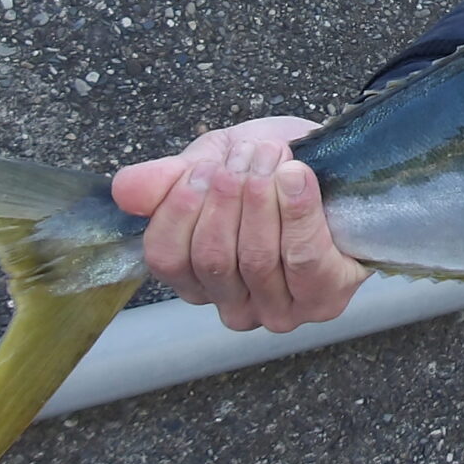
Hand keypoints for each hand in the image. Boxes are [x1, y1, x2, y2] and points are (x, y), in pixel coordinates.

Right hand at [111, 115, 370, 331]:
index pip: (166, 259)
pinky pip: (302, 260)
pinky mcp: (325, 298)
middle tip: (248, 153)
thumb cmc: (272, 169)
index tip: (204, 167)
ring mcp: (280, 311)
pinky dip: (296, 212)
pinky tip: (295, 176)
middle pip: (212, 257)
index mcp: (196, 280)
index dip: (180, 209)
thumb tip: (123, 189)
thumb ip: (166, 180)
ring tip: (272, 156)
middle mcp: (233, 307)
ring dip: (262, 195)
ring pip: (256, 258)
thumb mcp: (212, 162)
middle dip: (228, 194)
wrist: (340, 163)